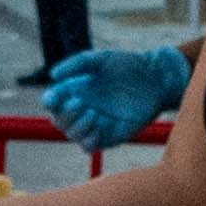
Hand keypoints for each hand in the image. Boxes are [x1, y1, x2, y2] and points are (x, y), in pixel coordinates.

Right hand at [40, 44, 185, 144]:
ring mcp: (95, 124)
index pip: (53, 102)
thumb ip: (76, 64)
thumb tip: (53, 75)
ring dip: (77, 127)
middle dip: (66, 115)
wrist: (155, 79)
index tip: (54, 98)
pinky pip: (89, 146)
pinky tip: (98, 126)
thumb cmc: (128, 65)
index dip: (50, 101)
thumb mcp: (100, 59)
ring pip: (72, 135)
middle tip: (80, 103)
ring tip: (93, 113)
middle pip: (59, 121)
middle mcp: (82, 109)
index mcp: (76, 91)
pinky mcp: (109, 136)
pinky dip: (88, 140)